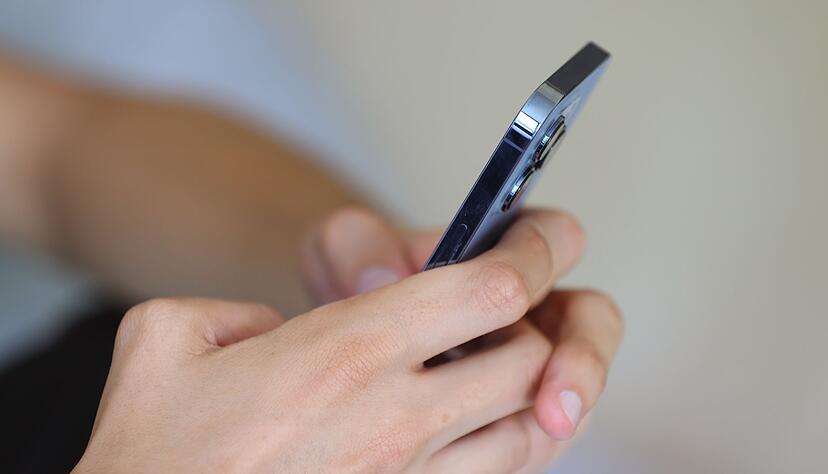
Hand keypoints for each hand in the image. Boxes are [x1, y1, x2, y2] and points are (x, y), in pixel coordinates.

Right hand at [76, 211, 616, 472]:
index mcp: (345, 353)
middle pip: (528, 362)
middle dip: (542, 323)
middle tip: (521, 304)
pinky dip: (505, 443)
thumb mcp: (166, 337)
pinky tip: (480, 422)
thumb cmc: (150, 449)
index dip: (532, 255)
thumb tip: (277, 331)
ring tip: (513, 361)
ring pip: (526, 434)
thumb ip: (234, 309)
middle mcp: (392, 421)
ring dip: (536, 390)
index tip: (540, 242)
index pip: (488, 292)